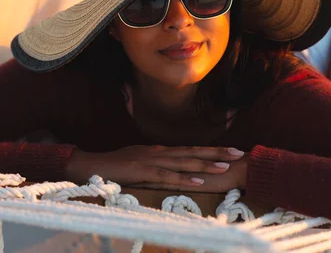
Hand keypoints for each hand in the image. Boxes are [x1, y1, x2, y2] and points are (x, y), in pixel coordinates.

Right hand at [66, 145, 245, 190]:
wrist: (92, 164)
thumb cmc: (115, 165)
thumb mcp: (139, 162)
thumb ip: (156, 165)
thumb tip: (171, 168)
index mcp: (159, 151)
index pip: (190, 150)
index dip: (210, 150)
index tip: (229, 151)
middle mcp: (159, 152)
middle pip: (193, 152)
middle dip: (217, 153)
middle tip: (239, 153)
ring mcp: (152, 160)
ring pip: (184, 162)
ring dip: (206, 165)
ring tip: (225, 167)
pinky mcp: (143, 172)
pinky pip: (168, 176)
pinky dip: (185, 179)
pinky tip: (199, 181)